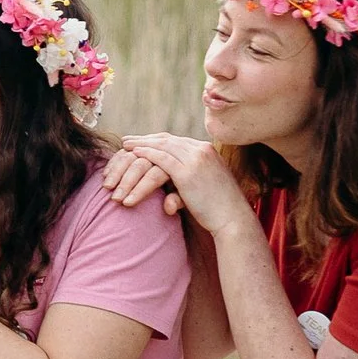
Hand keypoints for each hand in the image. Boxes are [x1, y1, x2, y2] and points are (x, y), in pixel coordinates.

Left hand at [113, 135, 254, 235]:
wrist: (233, 219)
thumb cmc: (219, 208)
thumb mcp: (204, 186)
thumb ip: (187, 181)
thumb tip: (169, 196)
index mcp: (206, 150)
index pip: (176, 140)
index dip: (156, 140)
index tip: (141, 142)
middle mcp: (201, 149)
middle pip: (166, 139)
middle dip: (145, 139)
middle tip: (127, 140)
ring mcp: (195, 158)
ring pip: (161, 147)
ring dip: (140, 146)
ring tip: (124, 147)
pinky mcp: (187, 171)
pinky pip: (161, 158)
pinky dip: (146, 154)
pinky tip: (133, 154)